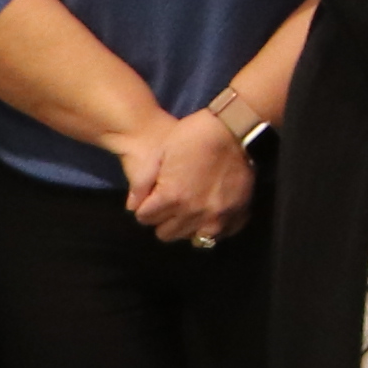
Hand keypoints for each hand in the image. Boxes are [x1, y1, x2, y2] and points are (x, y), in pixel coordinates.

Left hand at [128, 105, 262, 246]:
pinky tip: (208, 212)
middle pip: (165, 233)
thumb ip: (142, 182)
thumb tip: (132, 207)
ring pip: (189, 238)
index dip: (146, 206)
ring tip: (189, 207)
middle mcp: (192, 213)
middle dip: (163, 218)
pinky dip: (209, 228)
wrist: (235, 130)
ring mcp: (216, 218)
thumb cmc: (194, 136)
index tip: (153, 196)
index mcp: (171, 196)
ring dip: (185, 225)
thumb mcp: (161, 152)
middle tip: (171, 201)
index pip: (144, 218)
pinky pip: (216, 236)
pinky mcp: (235, 217)